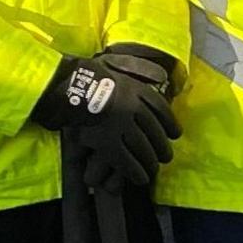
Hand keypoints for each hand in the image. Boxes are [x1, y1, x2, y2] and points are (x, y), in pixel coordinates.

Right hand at [33, 52, 180, 189]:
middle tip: (166, 157)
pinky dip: (135, 172)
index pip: (163, 110)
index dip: (171, 124)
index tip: (176, 134)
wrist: (67, 87)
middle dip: (162, 148)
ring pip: (143, 150)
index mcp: (138, 90)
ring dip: (150, 163)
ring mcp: (121, 127)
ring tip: (153, 170)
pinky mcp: (107, 143)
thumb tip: (162, 74)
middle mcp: (134, 109)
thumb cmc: (89, 76)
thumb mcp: (118, 64)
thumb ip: (140, 69)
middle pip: (155, 134)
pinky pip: (126, 162)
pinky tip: (141, 179)